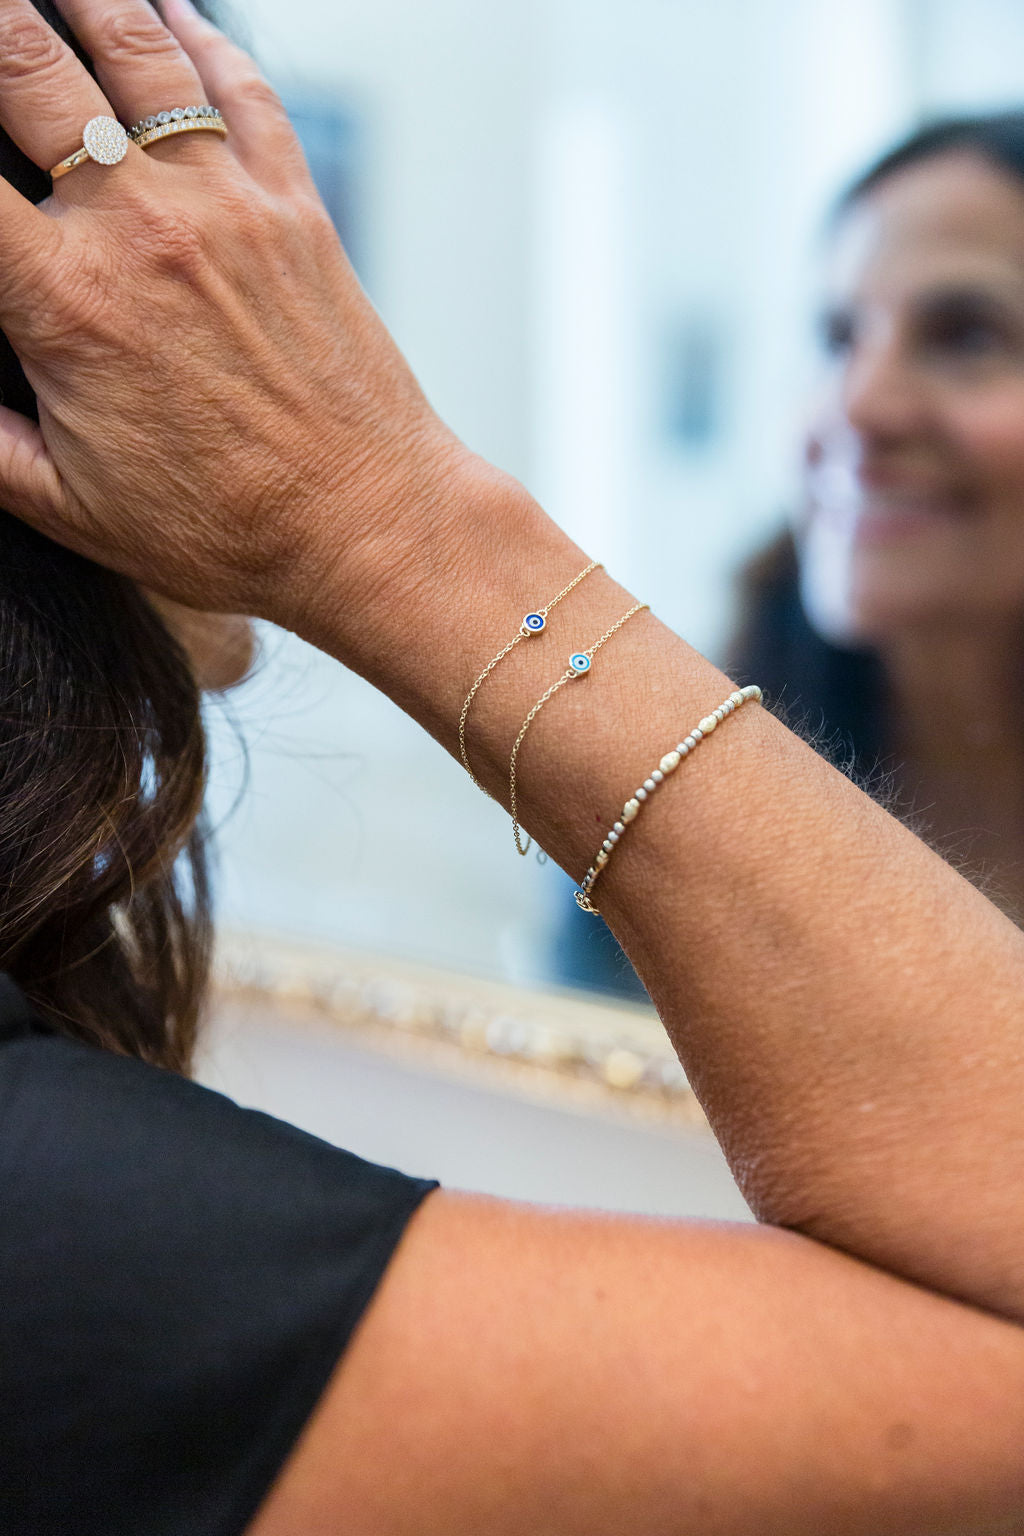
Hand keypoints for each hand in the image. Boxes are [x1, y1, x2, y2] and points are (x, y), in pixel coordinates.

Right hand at [0, 0, 464, 633]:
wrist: (368, 524)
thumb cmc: (225, 528)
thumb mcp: (68, 503)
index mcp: (63, 302)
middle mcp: (140, 227)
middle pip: (28, 67)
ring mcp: (225, 204)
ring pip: (137, 49)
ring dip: (83, 3)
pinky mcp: (294, 206)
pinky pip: (241, 87)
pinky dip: (198, 35)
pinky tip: (169, 13)